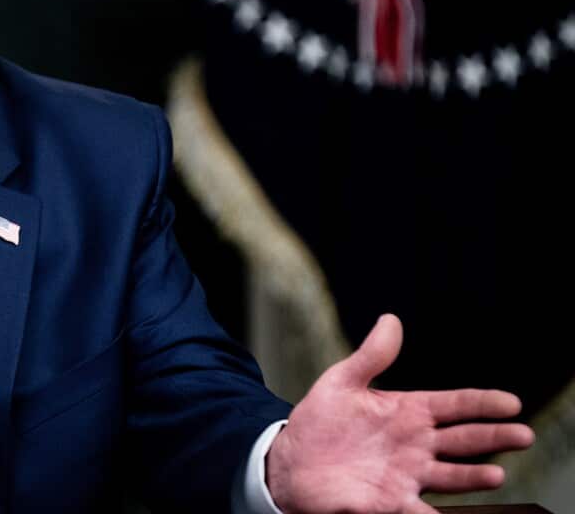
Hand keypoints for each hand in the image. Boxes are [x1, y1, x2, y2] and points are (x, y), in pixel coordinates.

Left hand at [266, 314, 533, 513]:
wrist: (292, 462)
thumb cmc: (319, 422)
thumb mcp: (341, 383)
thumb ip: (371, 356)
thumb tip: (390, 320)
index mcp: (408, 412)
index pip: (455, 405)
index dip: (483, 403)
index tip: (511, 402)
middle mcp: (416, 445)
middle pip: (464, 440)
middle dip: (494, 437)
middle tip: (522, 434)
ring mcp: (408, 475)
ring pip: (451, 476)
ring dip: (473, 477)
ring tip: (495, 474)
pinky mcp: (391, 502)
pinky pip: (421, 512)